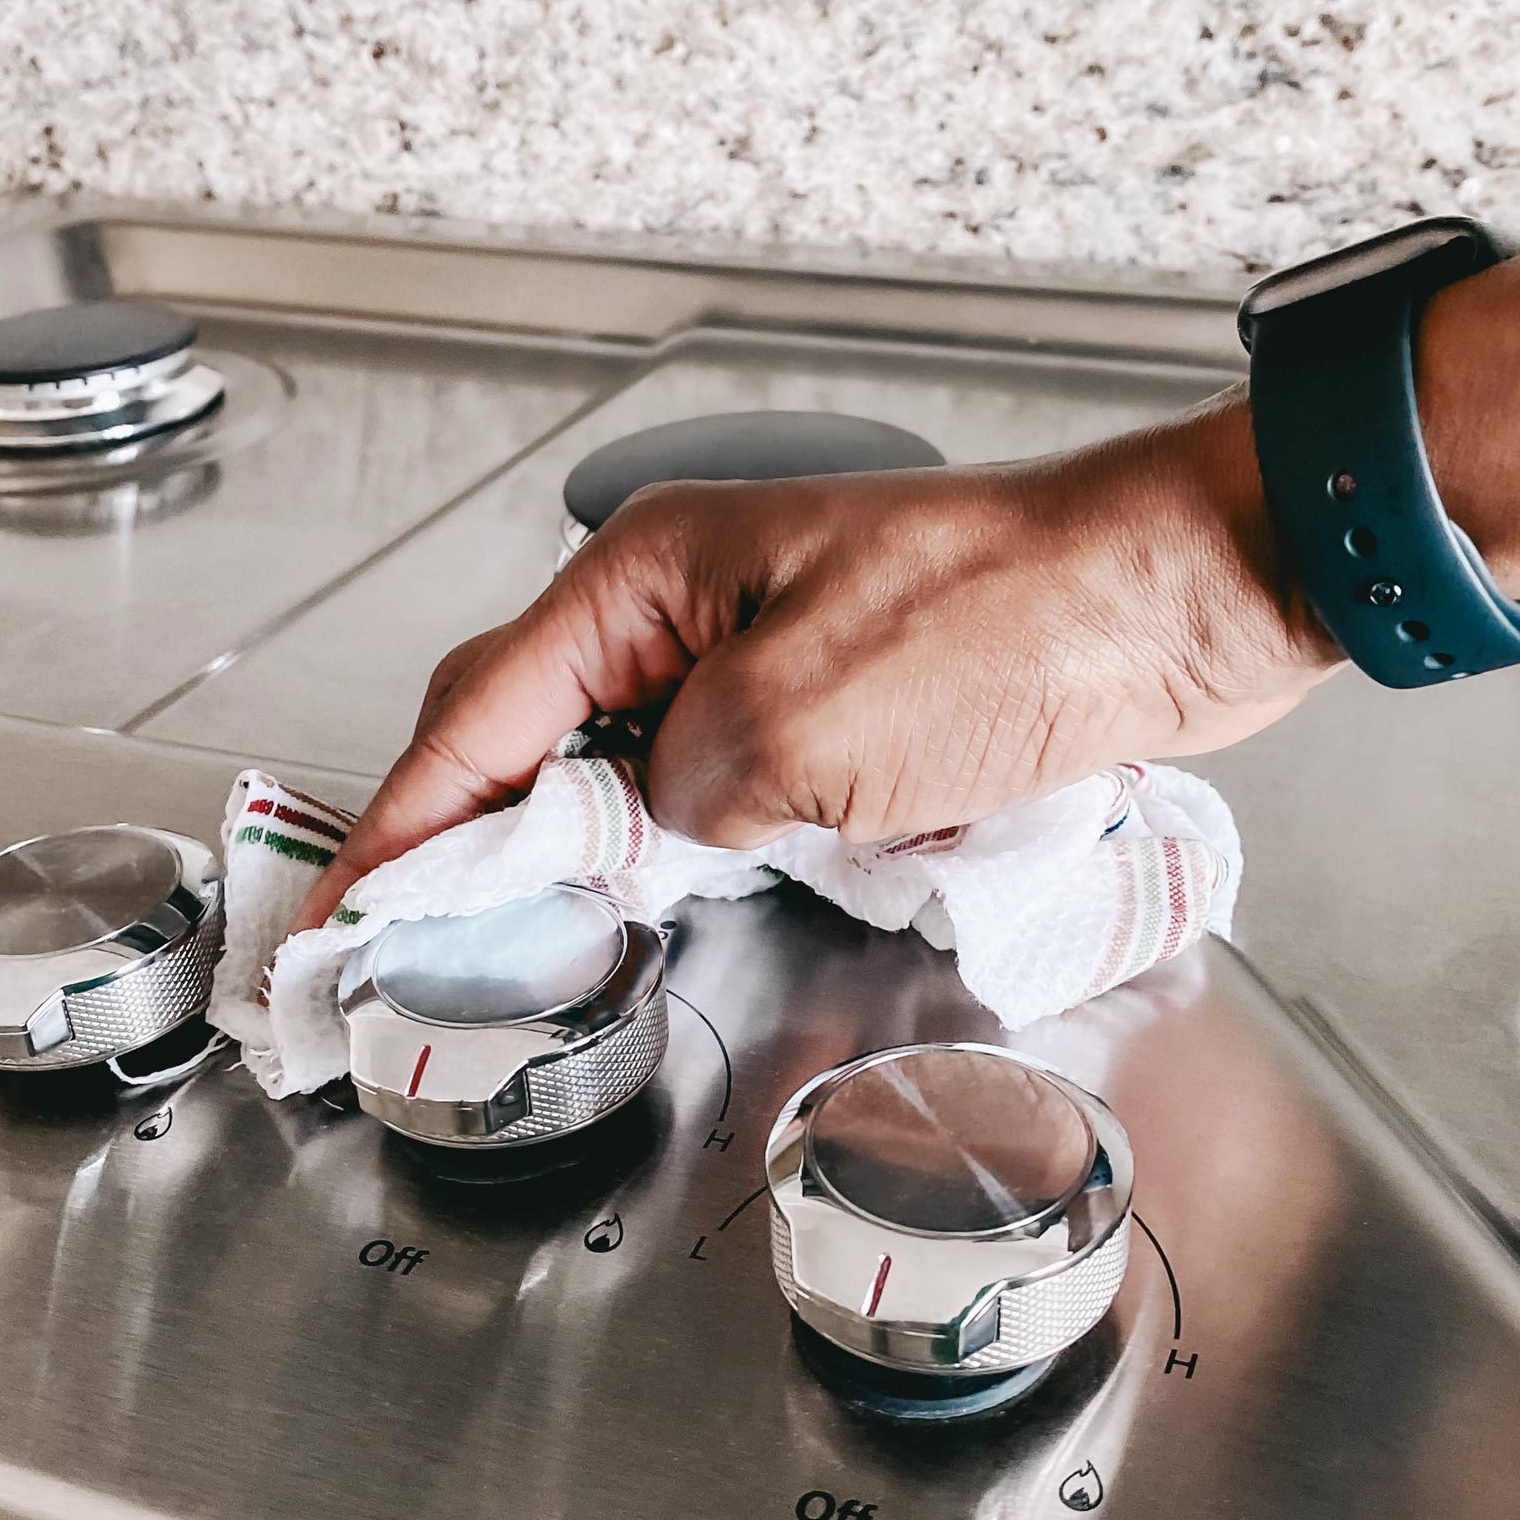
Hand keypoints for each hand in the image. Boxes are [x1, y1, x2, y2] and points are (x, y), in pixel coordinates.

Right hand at [291, 385, 1339, 932]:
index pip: (481, 715)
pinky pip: (716, 781)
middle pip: (533, 729)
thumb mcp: (804, 724)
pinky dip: (675, 844)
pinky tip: (659, 901)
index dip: (404, 827)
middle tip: (410, 944)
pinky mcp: (835, 703)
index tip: (343, 916)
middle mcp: (690, 602)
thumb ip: (681, 790)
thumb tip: (638, 831)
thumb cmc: (1009, 627)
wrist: (1176, 600)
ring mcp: (763, 648)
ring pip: (624, 761)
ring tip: (511, 943)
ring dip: (572, 846)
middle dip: (469, 836)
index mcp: (653, 575)